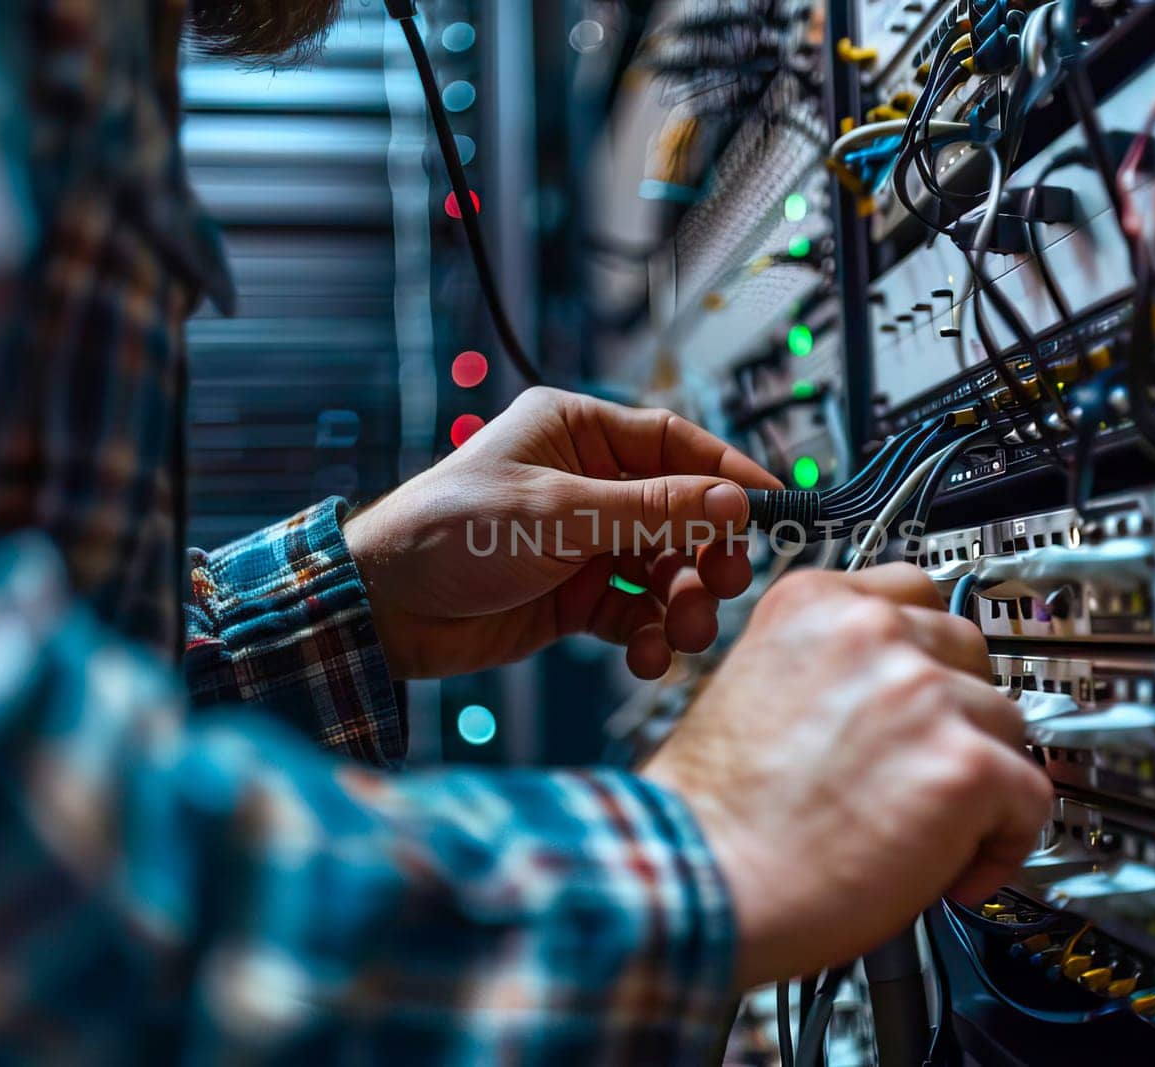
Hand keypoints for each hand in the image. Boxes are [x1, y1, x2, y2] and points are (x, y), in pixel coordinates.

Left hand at [342, 387, 781, 678]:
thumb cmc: (447, 533)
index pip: (676, 444)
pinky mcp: (576, 598)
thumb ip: (651, 510)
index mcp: (578, 434)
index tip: (773, 508)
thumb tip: (732, 500)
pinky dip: (648, 635)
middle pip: (681, 514)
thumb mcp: (558, 513)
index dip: (727, 475)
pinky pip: (635, 613)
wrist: (382, 611)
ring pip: (664, 569)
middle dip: (708, 554)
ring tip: (683, 632)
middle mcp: (588, 485)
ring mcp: (584, 543)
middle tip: (724, 584)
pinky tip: (646, 654)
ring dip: (683, 602)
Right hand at [640, 563, 1052, 988]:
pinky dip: (1005, 841)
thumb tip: (891, 693)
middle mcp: (872, 632)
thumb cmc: (711, 811)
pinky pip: (1032, 797)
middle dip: (958, 711)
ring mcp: (922, 693)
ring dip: (980, 777)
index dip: (925, 656)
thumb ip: (827, 667)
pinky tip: (953, 870)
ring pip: (1006, 723)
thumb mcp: (752, 686)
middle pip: (969, 651)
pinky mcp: (962, 765)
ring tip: (929, 829)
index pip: (913, 592)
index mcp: (813, 604)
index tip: (928, 690)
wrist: (695, 878)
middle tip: (926, 768)